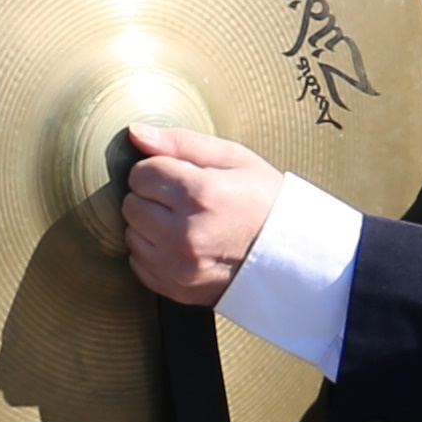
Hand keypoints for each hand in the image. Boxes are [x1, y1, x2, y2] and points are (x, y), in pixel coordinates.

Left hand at [117, 122, 278, 304]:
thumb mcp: (233, 158)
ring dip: (150, 225)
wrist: (290, 256)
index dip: (159, 169)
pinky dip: (154, 251)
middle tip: (184, 200)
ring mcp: (177, 266)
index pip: (141, 173)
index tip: (180, 176)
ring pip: (131, 233)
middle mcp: (185, 234)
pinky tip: (181, 245)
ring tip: (185, 223)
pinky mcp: (174, 288)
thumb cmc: (264, 201)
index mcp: (201, 194)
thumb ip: (180, 142)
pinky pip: (138, 262)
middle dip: (152, 197)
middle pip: (132, 203)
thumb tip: (135, 133)